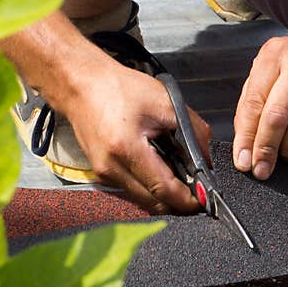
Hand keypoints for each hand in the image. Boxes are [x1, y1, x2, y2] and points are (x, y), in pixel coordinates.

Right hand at [64, 63, 211, 213]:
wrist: (80, 84)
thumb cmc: (117, 88)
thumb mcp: (166, 103)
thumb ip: (194, 132)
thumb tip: (208, 160)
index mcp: (126, 149)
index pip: (164, 190)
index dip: (188, 200)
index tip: (204, 200)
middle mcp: (110, 168)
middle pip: (154, 203)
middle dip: (179, 200)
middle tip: (197, 188)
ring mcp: (103, 173)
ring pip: (143, 200)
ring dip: (164, 194)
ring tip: (179, 175)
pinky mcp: (102, 173)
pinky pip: (133, 190)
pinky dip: (150, 186)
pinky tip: (159, 168)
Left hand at [232, 31, 287, 179]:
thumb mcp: (271, 69)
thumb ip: (254, 100)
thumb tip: (244, 141)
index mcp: (273, 55)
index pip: (253, 102)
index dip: (246, 137)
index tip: (243, 160)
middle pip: (277, 115)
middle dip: (266, 148)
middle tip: (262, 168)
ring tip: (286, 156)